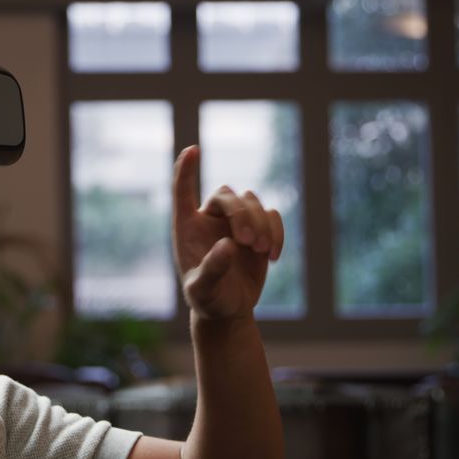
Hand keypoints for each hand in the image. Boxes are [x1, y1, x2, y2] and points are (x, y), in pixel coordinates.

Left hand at [171, 146, 283, 320]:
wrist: (228, 309)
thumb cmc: (208, 299)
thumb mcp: (203, 291)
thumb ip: (211, 269)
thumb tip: (227, 245)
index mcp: (187, 227)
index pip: (182, 190)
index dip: (186, 169)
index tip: (192, 149)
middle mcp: (209, 218)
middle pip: (226, 195)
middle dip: (240, 214)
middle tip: (248, 243)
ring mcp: (235, 222)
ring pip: (251, 201)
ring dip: (259, 224)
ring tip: (261, 253)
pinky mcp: (259, 229)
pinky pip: (271, 216)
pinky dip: (276, 232)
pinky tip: (273, 257)